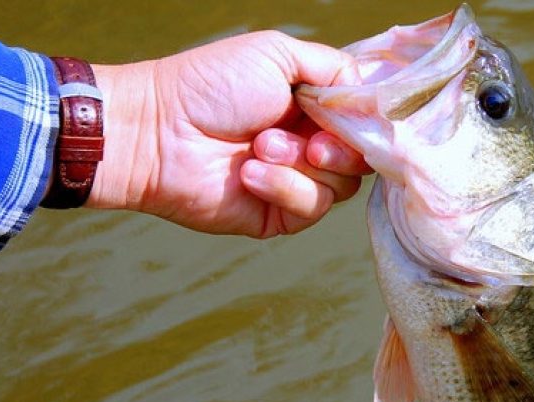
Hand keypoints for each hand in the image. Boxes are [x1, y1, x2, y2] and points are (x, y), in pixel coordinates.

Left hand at [89, 31, 369, 236]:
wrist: (158, 130)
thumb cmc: (210, 85)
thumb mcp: (279, 55)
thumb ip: (335, 69)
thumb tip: (375, 98)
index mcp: (313, 107)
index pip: (365, 121)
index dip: (367, 122)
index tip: (355, 117)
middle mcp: (310, 144)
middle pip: (363, 158)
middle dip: (339, 147)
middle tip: (308, 139)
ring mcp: (296, 181)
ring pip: (342, 186)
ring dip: (301, 164)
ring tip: (259, 146)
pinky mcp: (279, 215)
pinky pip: (310, 208)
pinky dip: (283, 186)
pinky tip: (248, 172)